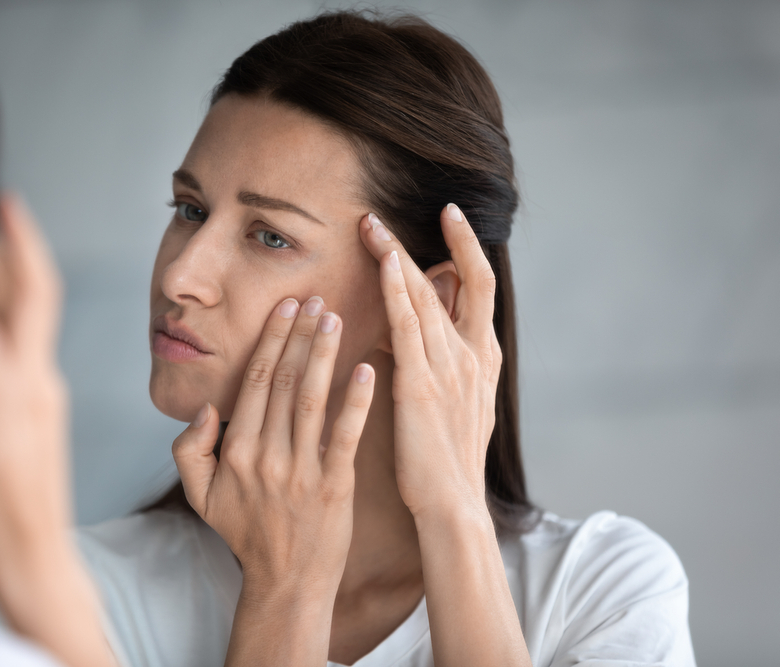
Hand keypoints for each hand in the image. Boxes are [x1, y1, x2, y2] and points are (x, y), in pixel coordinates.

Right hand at [0, 193, 68, 571]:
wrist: (30, 558)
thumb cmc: (4, 513)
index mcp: (31, 380)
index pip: (33, 295)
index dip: (21, 245)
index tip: (6, 204)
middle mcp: (38, 380)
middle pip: (24, 301)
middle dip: (0, 255)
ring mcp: (32, 397)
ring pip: (14, 323)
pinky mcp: (22, 415)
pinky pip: (8, 351)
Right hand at [172, 297, 374, 597]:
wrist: (287, 583)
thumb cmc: (246, 535)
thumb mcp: (200, 496)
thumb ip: (189, 451)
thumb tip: (207, 409)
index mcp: (235, 452)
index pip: (255, 382)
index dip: (271, 340)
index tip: (285, 307)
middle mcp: (265, 456)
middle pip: (285, 381)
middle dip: (300, 334)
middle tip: (315, 297)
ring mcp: (301, 471)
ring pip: (313, 399)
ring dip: (324, 354)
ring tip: (335, 318)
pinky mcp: (335, 486)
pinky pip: (346, 435)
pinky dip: (357, 400)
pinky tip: (368, 369)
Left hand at [359, 204, 501, 520]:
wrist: (452, 504)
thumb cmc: (448, 461)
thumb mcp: (459, 406)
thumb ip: (445, 366)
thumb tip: (416, 334)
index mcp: (485, 358)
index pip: (480, 287)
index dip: (467, 248)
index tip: (451, 218)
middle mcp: (473, 353)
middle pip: (456, 279)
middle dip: (432, 239)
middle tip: (396, 212)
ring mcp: (449, 365)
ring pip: (425, 295)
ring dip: (397, 254)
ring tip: (371, 224)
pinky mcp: (420, 382)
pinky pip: (408, 324)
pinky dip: (396, 288)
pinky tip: (382, 261)